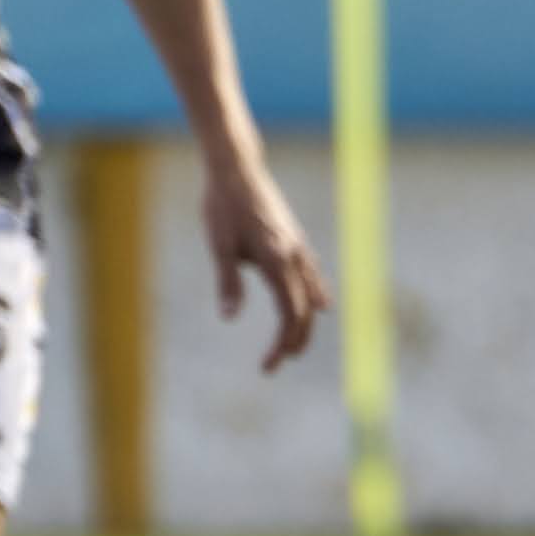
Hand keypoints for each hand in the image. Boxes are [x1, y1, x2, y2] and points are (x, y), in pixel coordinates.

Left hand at [203, 153, 332, 370]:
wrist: (237, 169)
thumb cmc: (223, 206)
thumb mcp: (220, 246)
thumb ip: (227, 282)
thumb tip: (228, 318)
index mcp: (277, 261)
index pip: (289, 315)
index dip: (281, 344)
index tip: (268, 366)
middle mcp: (295, 256)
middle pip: (304, 311)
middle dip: (293, 341)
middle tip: (276, 364)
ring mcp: (298, 247)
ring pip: (312, 294)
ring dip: (305, 322)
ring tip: (295, 344)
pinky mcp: (295, 238)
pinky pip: (312, 275)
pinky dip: (313, 296)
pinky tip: (315, 304)